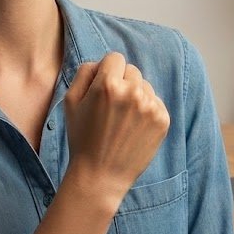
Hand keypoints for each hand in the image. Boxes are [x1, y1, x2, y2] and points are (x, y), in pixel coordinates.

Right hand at [63, 52, 170, 204]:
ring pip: (145, 86)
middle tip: (111, 107)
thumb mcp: (71, 102)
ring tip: (122, 120)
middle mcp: (132, 92)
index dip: (107, 71)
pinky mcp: (163, 120)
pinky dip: (146, 110)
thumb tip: (101, 62)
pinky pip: (155, 101)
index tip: (103, 88)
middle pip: (132, 70)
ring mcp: (150, 107)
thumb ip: (84, 73)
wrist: (101, 176)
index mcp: (108, 85)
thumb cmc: (82, 138)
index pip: (115, 58)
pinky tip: (133, 127)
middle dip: (122, 82)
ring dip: (135, 96)